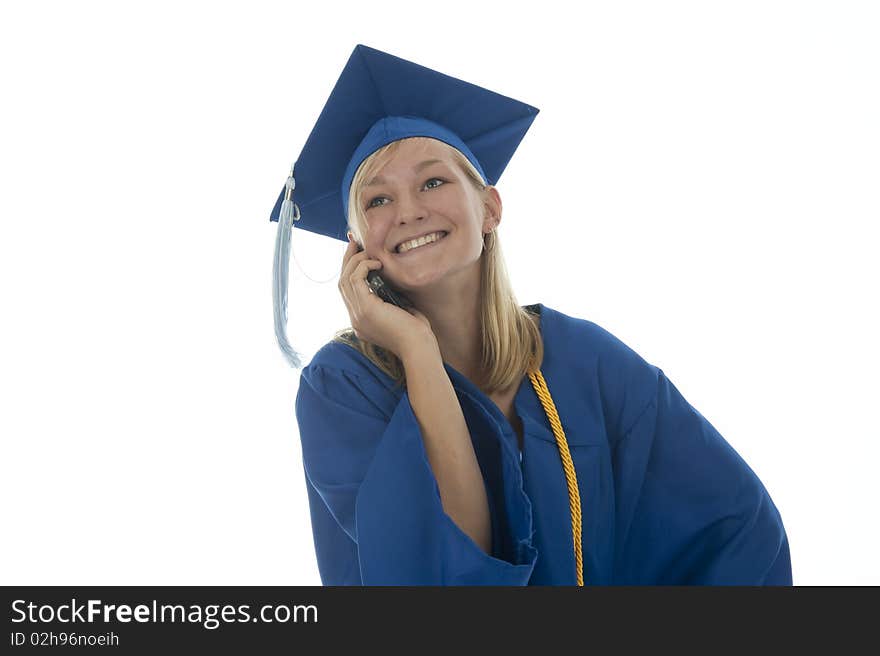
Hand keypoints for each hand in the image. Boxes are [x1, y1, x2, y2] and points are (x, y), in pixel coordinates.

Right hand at [339, 233, 435, 358]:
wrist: (419, 348)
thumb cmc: (416, 332)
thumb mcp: (399, 310)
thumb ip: (389, 296)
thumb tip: (387, 277)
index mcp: (361, 320)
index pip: (348, 291)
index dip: (350, 270)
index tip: (358, 252)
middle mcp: (354, 319)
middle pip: (341, 282)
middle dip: (347, 260)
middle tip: (355, 241)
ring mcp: (357, 315)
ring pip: (345, 279)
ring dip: (356, 261)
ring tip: (370, 251)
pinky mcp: (365, 309)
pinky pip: (355, 279)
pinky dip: (364, 266)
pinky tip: (378, 262)